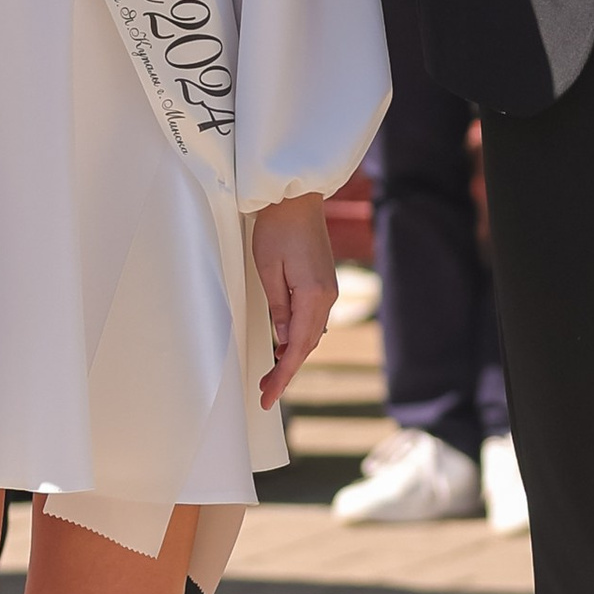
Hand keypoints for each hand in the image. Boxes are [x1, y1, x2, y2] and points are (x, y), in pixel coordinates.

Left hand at [252, 190, 338, 409]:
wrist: (296, 197)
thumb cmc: (278, 227)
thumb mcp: (268, 270)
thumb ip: (279, 307)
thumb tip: (285, 339)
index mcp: (314, 295)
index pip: (298, 347)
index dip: (283, 375)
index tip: (269, 395)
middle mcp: (327, 296)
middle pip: (307, 344)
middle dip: (286, 371)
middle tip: (265, 392)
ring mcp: (328, 289)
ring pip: (311, 333)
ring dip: (293, 355)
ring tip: (271, 374)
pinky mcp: (323, 282)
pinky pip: (312, 318)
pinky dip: (300, 337)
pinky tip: (286, 345)